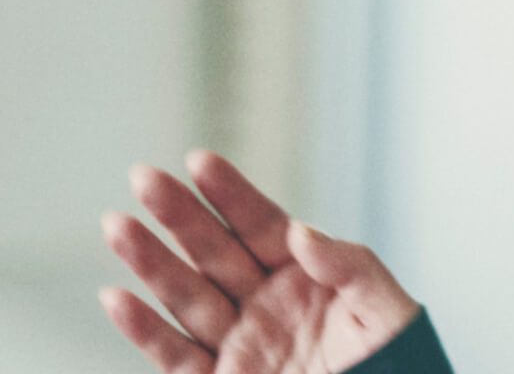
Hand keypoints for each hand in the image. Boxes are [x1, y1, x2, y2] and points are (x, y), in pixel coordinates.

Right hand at [99, 150, 420, 373]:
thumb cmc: (396, 367)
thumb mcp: (387, 312)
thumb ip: (352, 266)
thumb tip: (303, 232)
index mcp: (305, 278)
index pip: (261, 226)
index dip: (231, 194)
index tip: (201, 161)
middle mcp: (265, 306)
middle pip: (214, 252)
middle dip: (178, 215)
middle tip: (144, 176)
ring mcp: (241, 345)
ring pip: (187, 297)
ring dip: (150, 262)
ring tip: (118, 225)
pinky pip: (176, 357)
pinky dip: (145, 331)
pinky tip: (117, 298)